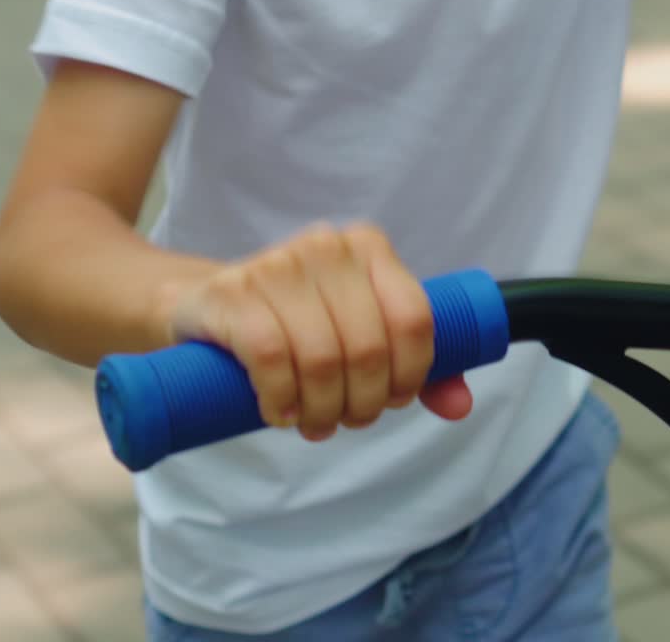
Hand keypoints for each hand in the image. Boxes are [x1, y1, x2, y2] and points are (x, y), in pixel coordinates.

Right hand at [154, 223, 471, 441]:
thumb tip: (461, 406)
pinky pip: (271, 358)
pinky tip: (281, 413)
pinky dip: (282, 399)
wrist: (208, 306)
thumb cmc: (299, 324)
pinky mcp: (231, 294)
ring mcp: (276, 265)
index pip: (414, 318)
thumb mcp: (361, 335)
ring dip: (324, 410)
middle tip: (349, 420)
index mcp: (370, 248)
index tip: (394, 400)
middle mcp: (327, 246)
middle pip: (370, 347)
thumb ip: (415, 368)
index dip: (412, 373)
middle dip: (365, 402)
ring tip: (316, 424)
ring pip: (323, 358)